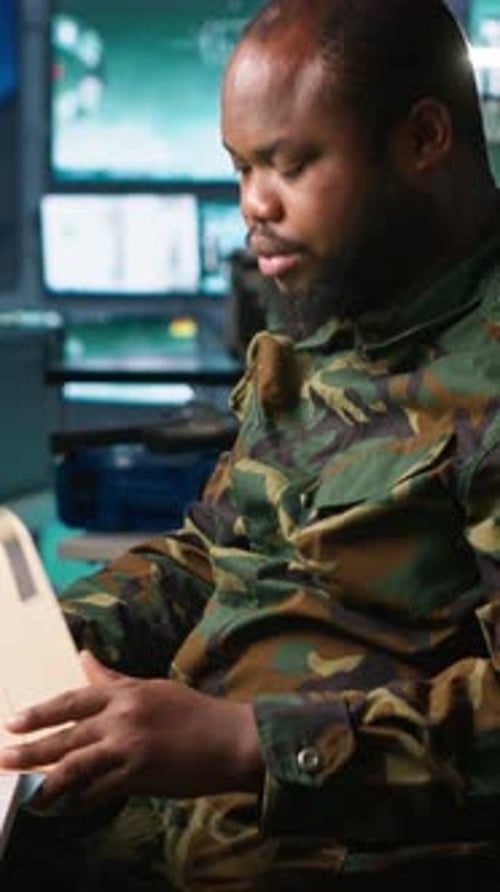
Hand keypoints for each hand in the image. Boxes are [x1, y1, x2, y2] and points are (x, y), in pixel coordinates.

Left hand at [0, 650, 262, 808]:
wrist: (231, 740)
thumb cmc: (193, 712)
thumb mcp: (151, 689)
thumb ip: (113, 679)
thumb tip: (84, 657)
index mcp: (126, 694)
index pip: (73, 700)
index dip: (41, 712)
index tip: (14, 721)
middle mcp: (124, 718)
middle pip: (67, 735)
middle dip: (31, 748)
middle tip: (4, 756)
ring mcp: (131, 748)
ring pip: (78, 766)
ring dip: (49, 781)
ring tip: (29, 790)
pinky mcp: (140, 776)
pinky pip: (100, 791)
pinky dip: (81, 799)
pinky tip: (67, 804)